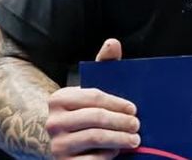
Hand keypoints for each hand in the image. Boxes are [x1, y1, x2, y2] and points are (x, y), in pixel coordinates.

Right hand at [46, 39, 140, 158]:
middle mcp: (53, 122)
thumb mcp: (90, 88)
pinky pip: (92, 159)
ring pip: (96, 138)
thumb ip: (104, 65)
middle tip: (137, 125)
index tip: (134, 108)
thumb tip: (113, 42)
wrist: (58, 141)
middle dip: (122, 122)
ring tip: (134, 139)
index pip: (94, 97)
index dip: (118, 103)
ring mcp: (57, 145)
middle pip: (97, 118)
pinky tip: (115, 151)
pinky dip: (107, 155)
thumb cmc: (83, 111)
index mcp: (59, 99)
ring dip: (120, 139)